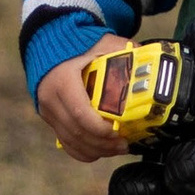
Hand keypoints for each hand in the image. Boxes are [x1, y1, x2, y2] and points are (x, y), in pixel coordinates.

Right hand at [37, 44, 124, 161]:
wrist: (49, 44)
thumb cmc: (78, 44)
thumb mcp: (100, 42)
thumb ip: (122, 49)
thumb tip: (147, 59)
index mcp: (63, 81)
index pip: (80, 113)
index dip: (99, 128)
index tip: (118, 132)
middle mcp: (50, 99)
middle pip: (76, 132)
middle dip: (102, 144)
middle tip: (124, 145)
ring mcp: (47, 111)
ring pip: (70, 141)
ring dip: (95, 150)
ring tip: (116, 149)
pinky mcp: (49, 119)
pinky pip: (64, 142)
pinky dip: (81, 151)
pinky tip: (99, 152)